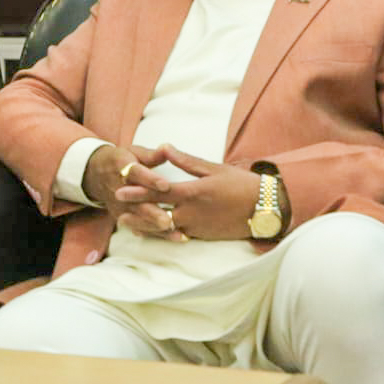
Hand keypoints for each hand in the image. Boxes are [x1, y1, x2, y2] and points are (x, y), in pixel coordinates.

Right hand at [82, 144, 177, 236]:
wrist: (96, 174)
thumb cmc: (121, 161)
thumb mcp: (133, 152)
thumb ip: (152, 155)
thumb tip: (167, 149)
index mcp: (121, 167)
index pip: (135, 173)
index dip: (150, 180)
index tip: (165, 185)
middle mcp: (118, 188)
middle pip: (135, 202)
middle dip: (152, 212)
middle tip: (168, 221)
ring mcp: (119, 205)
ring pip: (137, 218)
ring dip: (155, 227)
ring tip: (174, 233)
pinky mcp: (121, 216)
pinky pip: (138, 227)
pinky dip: (154, 234)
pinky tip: (171, 238)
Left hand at [116, 144, 259, 239]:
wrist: (266, 208)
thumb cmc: (241, 184)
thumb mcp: (213, 168)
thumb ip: (186, 160)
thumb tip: (164, 147)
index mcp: (193, 192)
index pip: (159, 192)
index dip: (138, 190)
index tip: (121, 188)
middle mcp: (192, 212)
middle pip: (157, 212)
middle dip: (136, 210)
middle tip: (117, 209)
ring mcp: (197, 227)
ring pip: (165, 228)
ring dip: (146, 225)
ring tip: (128, 224)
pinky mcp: (203, 236)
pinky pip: (179, 235)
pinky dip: (164, 234)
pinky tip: (152, 232)